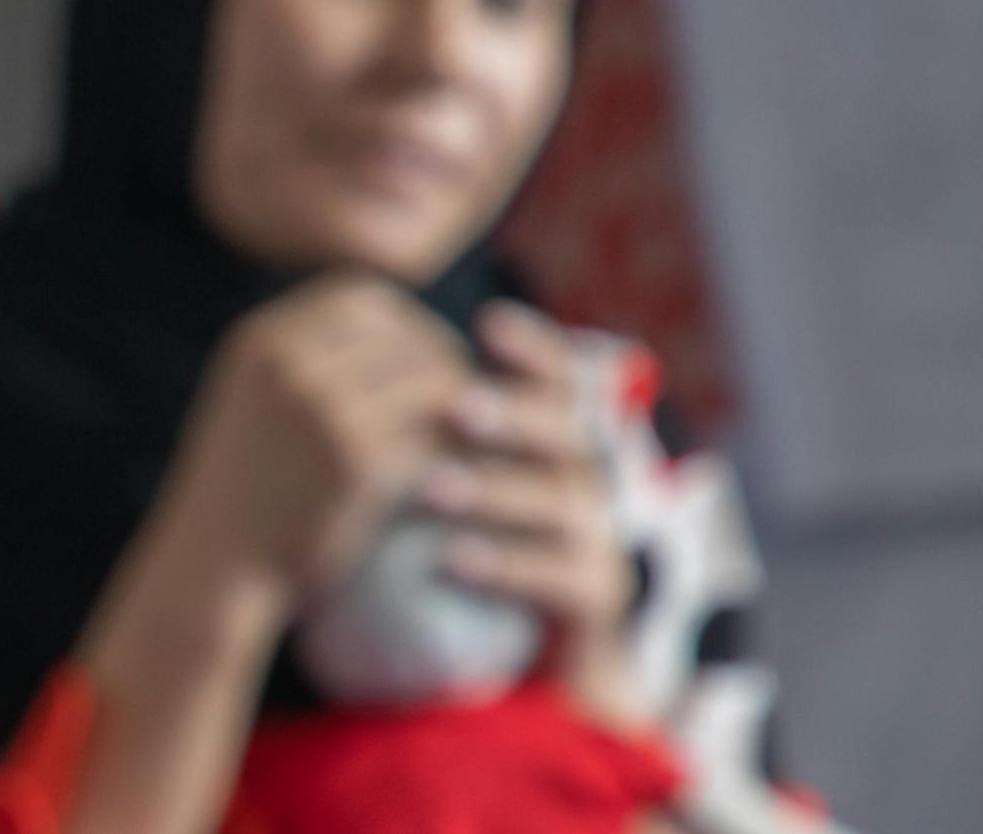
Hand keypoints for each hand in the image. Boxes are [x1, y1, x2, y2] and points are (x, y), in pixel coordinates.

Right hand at [154, 274, 477, 607]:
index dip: (403, 324)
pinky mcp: (356, 460)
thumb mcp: (255, 396)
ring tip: (453, 438)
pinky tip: (442, 473)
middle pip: (403, 336)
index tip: (422, 358)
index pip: (359, 298)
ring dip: (452, 407)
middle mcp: (289, 362)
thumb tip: (410, 331)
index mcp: (261, 339)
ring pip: (427, 381)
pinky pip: (430, 435)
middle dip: (438, 365)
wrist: (214, 564)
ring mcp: (322, 407)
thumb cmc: (245, 483)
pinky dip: (446, 450)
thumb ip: (308, 354)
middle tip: (458, 403)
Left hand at [425, 300, 643, 728]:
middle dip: (515, 416)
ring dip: (499, 490)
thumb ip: (447, 430)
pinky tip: (453, 561)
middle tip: (456, 406)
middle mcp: (594, 482)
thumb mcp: (467, 483)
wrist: (536, 656)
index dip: (536, 352)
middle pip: (569, 434)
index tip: (489, 325)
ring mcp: (602, 539)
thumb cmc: (485, 548)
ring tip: (434, 488)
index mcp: (564, 445)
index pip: (563, 384)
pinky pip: (563, 578)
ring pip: (564, 503)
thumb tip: (379, 364)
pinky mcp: (597, 598)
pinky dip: (509, 566)